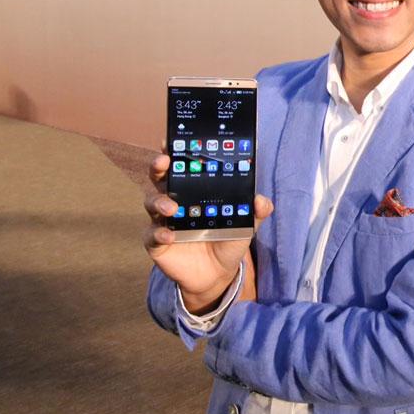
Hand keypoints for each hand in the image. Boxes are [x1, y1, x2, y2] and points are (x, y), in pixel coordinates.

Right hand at [142, 150, 272, 313]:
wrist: (217, 273)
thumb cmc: (227, 239)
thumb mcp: (246, 224)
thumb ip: (255, 211)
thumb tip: (262, 200)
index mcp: (193, 190)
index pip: (181, 165)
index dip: (174, 151)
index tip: (172, 140)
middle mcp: (174, 200)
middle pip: (159, 177)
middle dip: (158, 165)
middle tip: (164, 161)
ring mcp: (163, 221)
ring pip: (151, 202)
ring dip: (159, 202)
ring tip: (171, 208)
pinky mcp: (157, 243)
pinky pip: (151, 235)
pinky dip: (158, 234)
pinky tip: (169, 235)